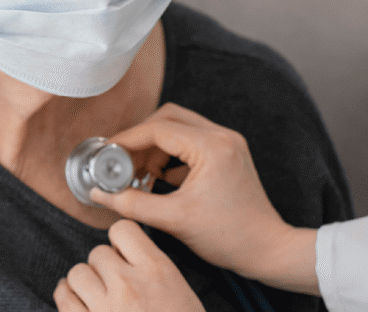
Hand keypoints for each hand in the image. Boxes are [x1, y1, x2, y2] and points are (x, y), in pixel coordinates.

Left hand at [53, 219, 204, 311]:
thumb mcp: (179, 292)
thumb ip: (152, 268)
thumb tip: (122, 253)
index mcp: (157, 270)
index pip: (122, 230)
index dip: (120, 242)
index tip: (123, 255)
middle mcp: (128, 284)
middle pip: (97, 253)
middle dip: (103, 267)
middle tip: (112, 284)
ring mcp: (104, 308)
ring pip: (77, 273)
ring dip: (84, 282)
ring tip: (94, 294)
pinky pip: (63, 298)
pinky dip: (66, 297)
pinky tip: (76, 301)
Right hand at [89, 103, 317, 293]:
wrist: (266, 248)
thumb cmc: (229, 236)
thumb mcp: (174, 220)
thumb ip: (132, 204)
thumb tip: (101, 194)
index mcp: (212, 146)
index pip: (159, 129)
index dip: (128, 140)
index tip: (107, 152)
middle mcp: (222, 136)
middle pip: (169, 118)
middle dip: (141, 139)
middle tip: (121, 161)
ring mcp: (228, 143)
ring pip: (180, 128)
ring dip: (156, 147)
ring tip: (139, 174)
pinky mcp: (228, 154)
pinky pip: (192, 143)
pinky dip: (172, 156)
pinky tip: (159, 180)